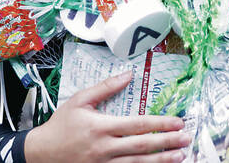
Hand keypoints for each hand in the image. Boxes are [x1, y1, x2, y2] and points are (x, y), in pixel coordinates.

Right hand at [24, 72, 189, 162]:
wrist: (41, 153)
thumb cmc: (61, 125)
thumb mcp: (80, 100)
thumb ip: (106, 87)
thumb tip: (128, 74)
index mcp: (101, 127)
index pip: (137, 125)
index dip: (160, 123)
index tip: (177, 122)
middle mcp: (104, 148)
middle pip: (142, 146)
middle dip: (167, 142)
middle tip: (186, 138)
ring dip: (161, 160)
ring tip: (180, 156)